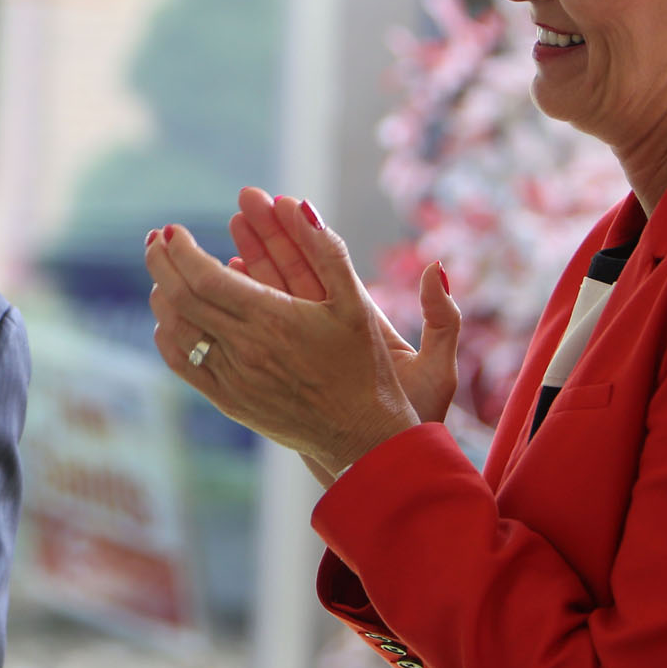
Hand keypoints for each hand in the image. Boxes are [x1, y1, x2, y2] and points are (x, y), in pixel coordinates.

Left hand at [145, 204, 418, 475]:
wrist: (362, 436)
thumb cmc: (364, 365)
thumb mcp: (355, 302)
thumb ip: (326, 250)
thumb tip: (298, 203)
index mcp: (273, 320)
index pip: (204, 278)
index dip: (181, 250)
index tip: (173, 231)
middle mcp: (245, 349)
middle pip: (181, 299)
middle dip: (160, 263)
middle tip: (154, 240)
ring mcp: (233, 378)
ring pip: (177, 331)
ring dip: (161, 296)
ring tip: (161, 274)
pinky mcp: (229, 401)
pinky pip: (183, 365)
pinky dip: (168, 336)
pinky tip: (170, 318)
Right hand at [229, 188, 460, 423]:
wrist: (385, 467)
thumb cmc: (414, 424)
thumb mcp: (435, 373)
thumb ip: (442, 320)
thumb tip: (437, 268)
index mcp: (361, 321)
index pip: (328, 266)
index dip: (305, 233)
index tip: (285, 201)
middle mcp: (330, 328)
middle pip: (293, 271)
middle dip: (268, 234)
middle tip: (245, 200)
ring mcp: (304, 346)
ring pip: (270, 295)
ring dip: (249, 261)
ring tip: (230, 225)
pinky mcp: (286, 366)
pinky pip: (258, 328)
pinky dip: (241, 302)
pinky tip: (224, 279)